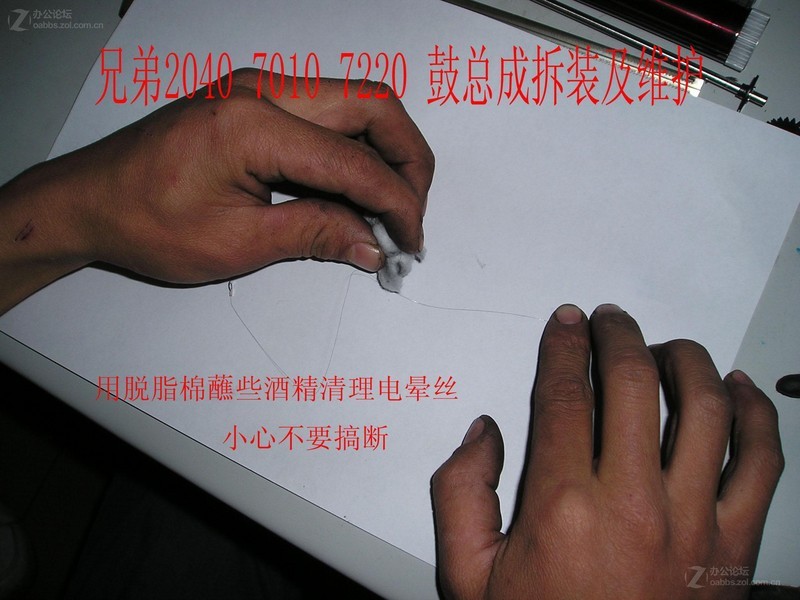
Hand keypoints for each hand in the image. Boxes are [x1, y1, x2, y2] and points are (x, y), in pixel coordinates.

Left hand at [0, 69, 432, 312]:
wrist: (90, 200)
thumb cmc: (142, 219)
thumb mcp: (235, 243)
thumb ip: (314, 235)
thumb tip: (370, 244)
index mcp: (253, 123)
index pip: (355, 160)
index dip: (395, 204)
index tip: (409, 240)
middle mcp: (262, 90)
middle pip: (373, 106)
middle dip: (408, 161)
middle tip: (412, 215)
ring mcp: (260, 89)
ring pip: (357, 103)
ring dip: (386, 151)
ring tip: (391, 206)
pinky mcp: (257, 101)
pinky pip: (328, 113)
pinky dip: (354, 150)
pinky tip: (354, 191)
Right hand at [432, 304, 782, 598]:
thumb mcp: (470, 575)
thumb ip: (459, 495)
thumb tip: (484, 433)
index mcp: (562, 505)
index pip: (563, 395)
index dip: (563, 347)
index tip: (565, 324)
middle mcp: (633, 503)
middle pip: (633, 384)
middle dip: (619, 336)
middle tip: (610, 321)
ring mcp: (693, 522)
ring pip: (705, 408)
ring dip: (686, 360)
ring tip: (667, 347)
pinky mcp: (734, 545)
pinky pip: (762, 462)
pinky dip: (757, 414)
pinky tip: (737, 389)